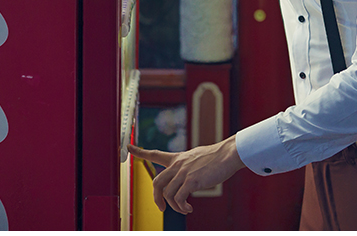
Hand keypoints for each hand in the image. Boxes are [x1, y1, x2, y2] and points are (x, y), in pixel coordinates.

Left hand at [128, 135, 244, 213]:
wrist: (228, 154)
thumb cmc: (217, 157)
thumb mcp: (197, 157)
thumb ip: (187, 166)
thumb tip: (187, 178)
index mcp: (178, 158)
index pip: (155, 154)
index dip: (140, 151)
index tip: (129, 147)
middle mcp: (177, 165)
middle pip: (156, 182)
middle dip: (156, 199)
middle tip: (162, 208)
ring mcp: (183, 172)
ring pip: (167, 194)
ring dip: (175, 206)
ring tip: (185, 209)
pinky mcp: (191, 181)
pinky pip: (179, 198)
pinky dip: (182, 206)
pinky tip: (189, 208)